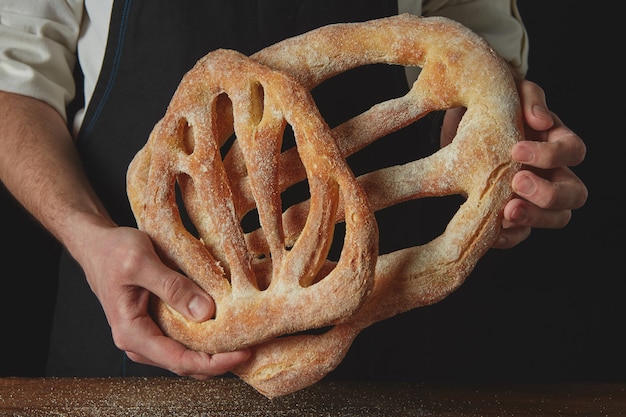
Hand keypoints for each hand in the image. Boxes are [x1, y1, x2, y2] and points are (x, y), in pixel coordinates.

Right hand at [77, 220, 250, 378]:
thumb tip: (205, 313)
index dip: (215, 362)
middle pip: (185, 365)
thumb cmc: (113, 250)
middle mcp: (138, 341)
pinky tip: (225, 329)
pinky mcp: (154, 325)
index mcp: (132, 332)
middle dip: (220, 361)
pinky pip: (182, 341)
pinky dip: (204, 339)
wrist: (96, 244)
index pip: (179, 362)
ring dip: (214, 352)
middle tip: (252, 347)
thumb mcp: (143, 262)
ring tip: (244, 340)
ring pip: (185, 356)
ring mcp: (146, 335)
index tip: (243, 352)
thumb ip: (172, 288)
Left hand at [440, 79, 587, 249]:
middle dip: (549, 193)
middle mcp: (553, 172)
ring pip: (555, 218)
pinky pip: (520, 234)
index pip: (573, 152)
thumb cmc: (493, 104)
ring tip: (506, 212)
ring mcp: (534, 197)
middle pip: (574, 194)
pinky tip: (493, 233)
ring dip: (534, 218)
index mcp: (556, 142)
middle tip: (517, 182)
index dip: (550, 154)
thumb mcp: (510, 91)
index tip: (516, 149)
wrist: (461, 120)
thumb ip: (529, 98)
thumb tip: (541, 120)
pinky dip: (510, 237)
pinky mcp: (512, 213)